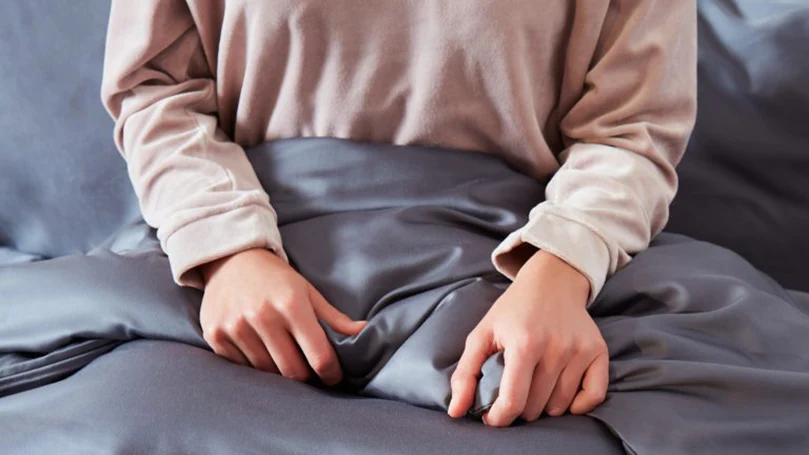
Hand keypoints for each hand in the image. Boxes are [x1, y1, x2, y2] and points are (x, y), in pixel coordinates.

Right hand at [199, 248, 366, 384]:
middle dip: (306, 377)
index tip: (333, 376)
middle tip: (310, 371)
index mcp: (291, 305)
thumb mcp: (307, 291)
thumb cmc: (275, 278)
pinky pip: (241, 367)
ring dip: (278, 372)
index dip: (331, 373)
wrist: (229, 259)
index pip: (318, 356)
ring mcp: (236, 327)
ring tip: (284, 359)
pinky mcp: (216, 335)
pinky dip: (253, 366)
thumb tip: (364, 332)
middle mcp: (263, 317)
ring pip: (266, 372)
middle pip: (293, 372)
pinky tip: (259, 351)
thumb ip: (334, 317)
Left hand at [447, 250, 608, 425]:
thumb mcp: (482, 333)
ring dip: (544, 406)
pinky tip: (562, 396)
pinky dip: (578, 405)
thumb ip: (466, 373)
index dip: (499, 417)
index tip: (491, 417)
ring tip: (533, 387)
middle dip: (519, 409)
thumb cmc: (512, 311)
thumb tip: (455, 411)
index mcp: (524, 342)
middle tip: (513, 392)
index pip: (513, 400)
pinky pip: (593, 396)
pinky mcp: (598, 351)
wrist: (552, 281)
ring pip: (561, 406)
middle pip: (535, 406)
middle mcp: (556, 347)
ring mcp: (580, 350)